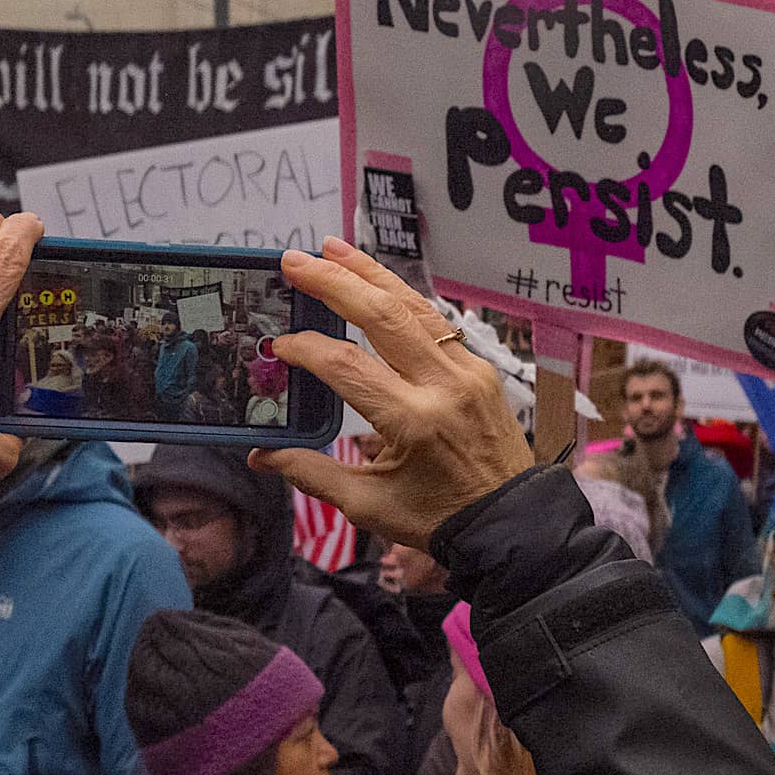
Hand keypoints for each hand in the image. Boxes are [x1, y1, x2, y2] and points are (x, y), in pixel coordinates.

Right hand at [249, 237, 533, 551]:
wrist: (512, 525)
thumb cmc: (440, 519)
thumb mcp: (369, 506)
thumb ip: (312, 473)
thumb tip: (261, 455)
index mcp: (414, 421)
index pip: (347, 365)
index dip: (306, 349)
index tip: (278, 346)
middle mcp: (444, 386)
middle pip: (383, 316)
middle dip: (335, 283)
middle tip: (294, 261)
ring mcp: (467, 372)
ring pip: (414, 307)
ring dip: (371, 274)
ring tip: (331, 250)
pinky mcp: (480, 369)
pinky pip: (435, 322)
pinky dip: (402, 298)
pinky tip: (376, 282)